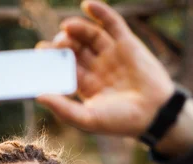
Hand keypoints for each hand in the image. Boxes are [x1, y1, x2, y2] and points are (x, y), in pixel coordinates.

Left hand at [36, 0, 174, 136]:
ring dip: (77, 29)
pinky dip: (100, 12)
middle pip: (75, 49)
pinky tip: (86, 5)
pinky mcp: (127, 42)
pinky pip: (111, 23)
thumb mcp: (88, 119)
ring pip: (90, 35)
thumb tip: (39, 96)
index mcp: (86, 86)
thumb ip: (63, 109)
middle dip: (63, 44)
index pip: (65, 68)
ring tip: (67, 28)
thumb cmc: (120, 121)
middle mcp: (97, 67)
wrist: (153, 113)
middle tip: (56, 44)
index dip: (53, 60)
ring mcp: (111, 54)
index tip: (41, 54)